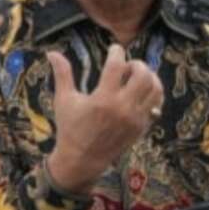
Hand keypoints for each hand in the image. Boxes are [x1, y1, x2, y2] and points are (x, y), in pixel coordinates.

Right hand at [45, 44, 163, 194]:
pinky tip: (142, 90)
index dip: (117, 52)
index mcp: (102, 99)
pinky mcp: (141, 127)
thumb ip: (62, 74)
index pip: (117, 65)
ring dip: (149, 76)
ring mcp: (135, 119)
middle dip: (137, 64)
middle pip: (143, 75)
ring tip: (137, 76)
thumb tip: (52, 52)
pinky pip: (156, 104)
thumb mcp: (64, 100)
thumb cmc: (70, 128)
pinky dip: (153, 93)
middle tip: (128, 65)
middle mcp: (122, 108)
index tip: (114, 49)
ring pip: (155, 88)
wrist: (82, 160)